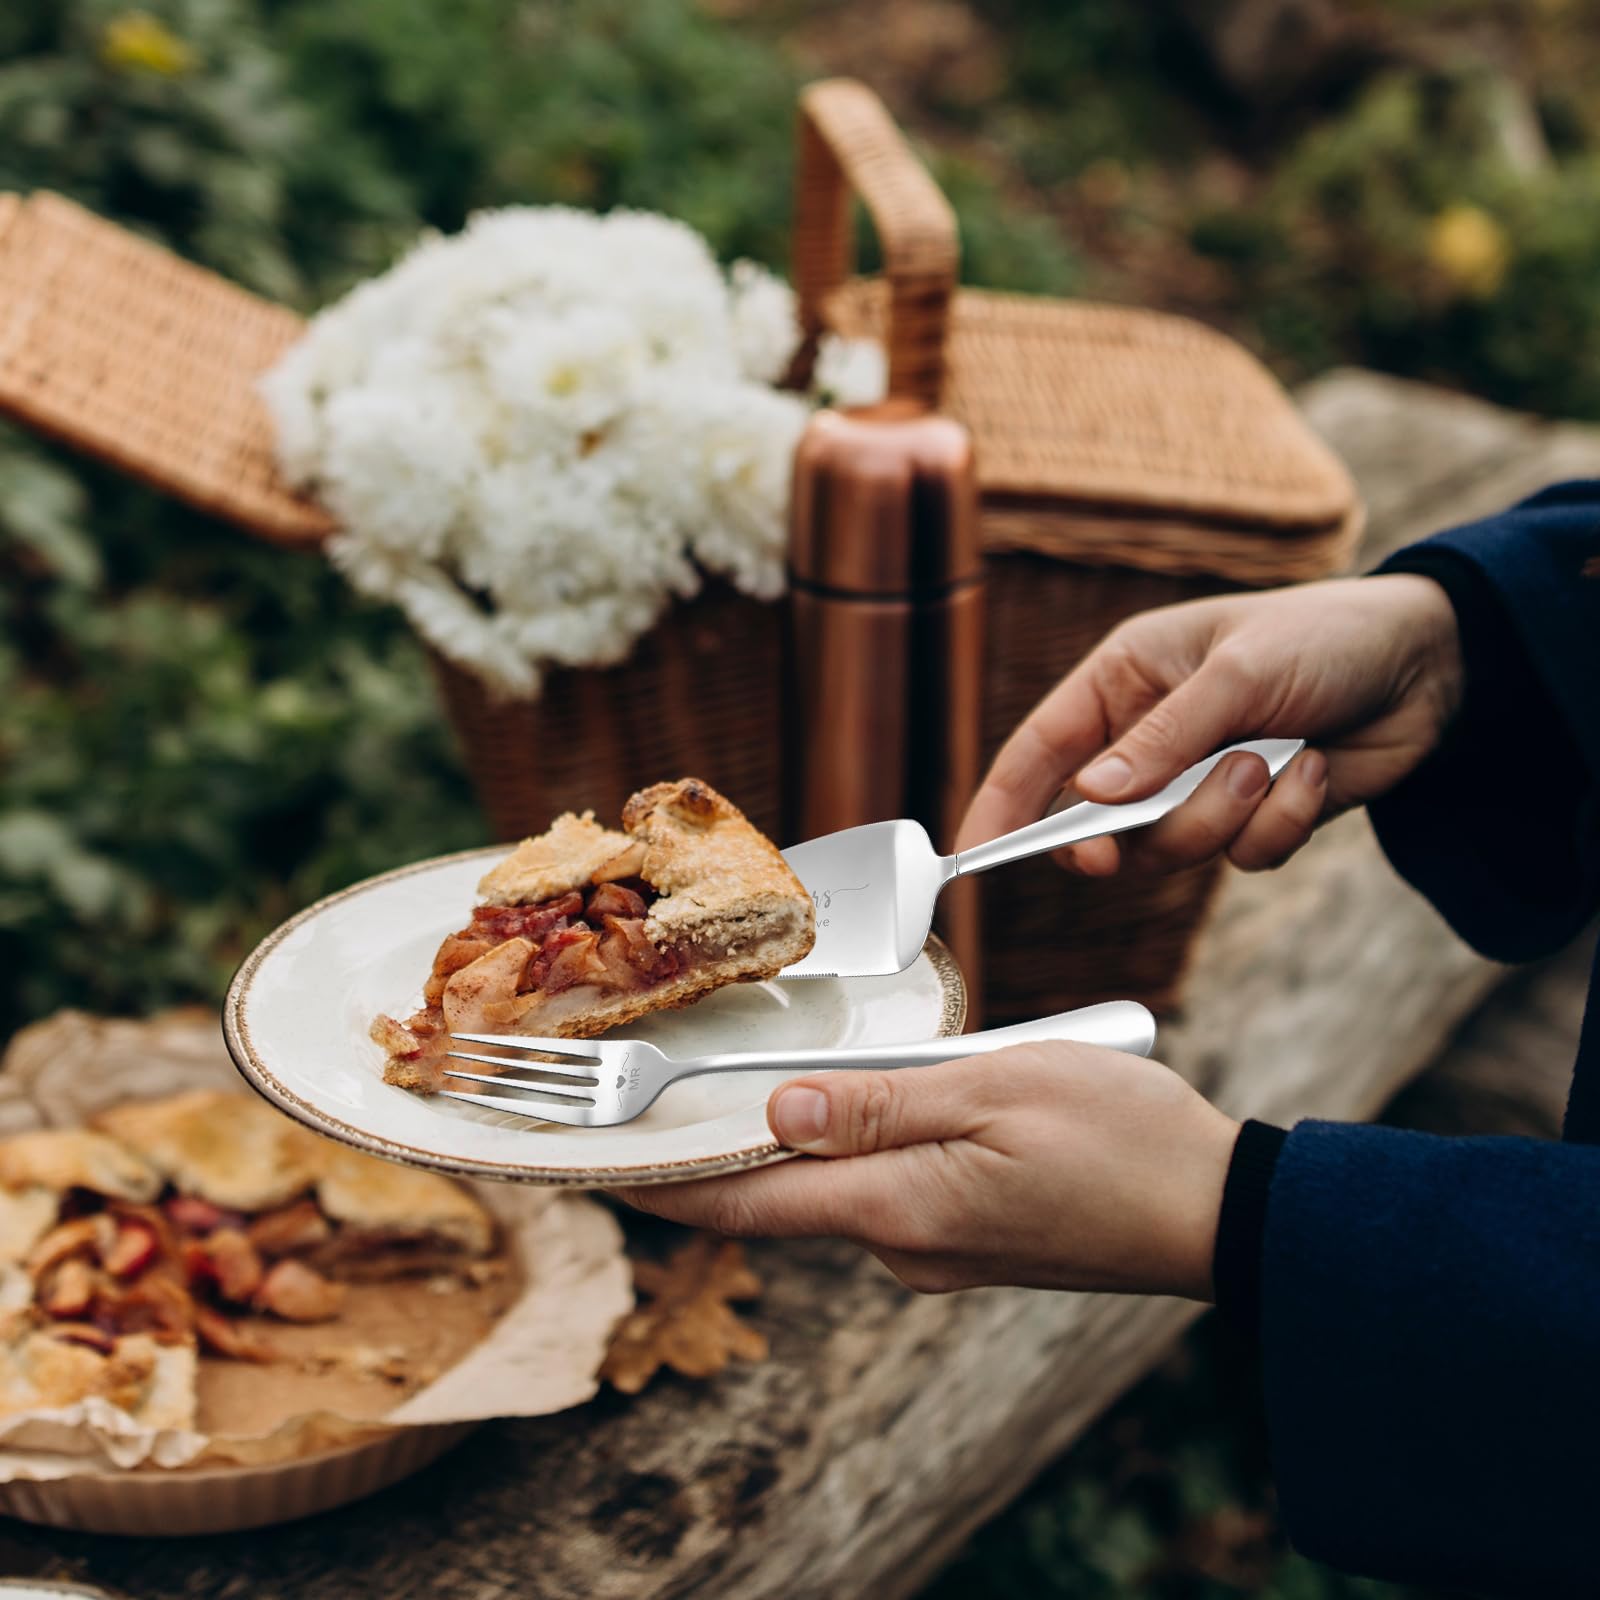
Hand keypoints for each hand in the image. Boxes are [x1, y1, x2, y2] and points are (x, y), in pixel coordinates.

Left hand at [613, 1043, 1237, 1300]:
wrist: (1215, 1211)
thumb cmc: (1117, 1139)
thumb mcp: (995, 1092)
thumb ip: (877, 1106)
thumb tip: (776, 1117)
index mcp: (896, 1209)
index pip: (744, 1205)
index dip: (662, 1187)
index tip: (594, 1166)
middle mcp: (902, 1246)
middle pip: (778, 1197)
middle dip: (719, 1150)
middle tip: (663, 1090)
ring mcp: (935, 1252)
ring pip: (833, 1188)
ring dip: (794, 1140)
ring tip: (761, 1075)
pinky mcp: (966, 1241)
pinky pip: (882, 1192)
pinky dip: (854, 1150)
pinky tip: (870, 1099)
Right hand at [958, 574, 1462, 876]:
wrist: (1434, 663)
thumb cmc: (1324, 637)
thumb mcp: (1238, 673)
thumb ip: (1163, 740)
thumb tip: (1091, 799)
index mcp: (1124, 683)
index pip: (1040, 751)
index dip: (1001, 804)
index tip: (971, 854)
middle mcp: (1152, 740)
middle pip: (1099, 820)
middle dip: (1127, 832)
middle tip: (1124, 844)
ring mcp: (1201, 784)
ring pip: (1171, 847)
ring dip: (1224, 814)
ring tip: (1273, 759)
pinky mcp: (1254, 817)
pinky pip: (1242, 855)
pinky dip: (1279, 823)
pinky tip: (1317, 771)